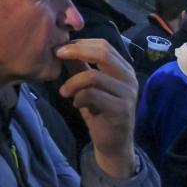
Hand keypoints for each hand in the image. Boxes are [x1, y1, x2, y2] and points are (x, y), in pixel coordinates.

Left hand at [58, 39, 138, 178]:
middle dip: (76, 51)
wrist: (113, 142)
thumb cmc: (100, 111)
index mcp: (123, 69)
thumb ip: (79, 67)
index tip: (61, 48)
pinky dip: (78, 98)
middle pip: (104, 53)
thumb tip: (63, 48)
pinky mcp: (121, 109)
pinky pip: (93, 95)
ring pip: (95, 76)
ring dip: (73, 82)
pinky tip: (77, 104)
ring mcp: (127, 93)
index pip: (104, 45)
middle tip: (57, 55)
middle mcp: (129, 78)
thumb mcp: (88, 86)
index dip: (81, 43)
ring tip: (64, 92)